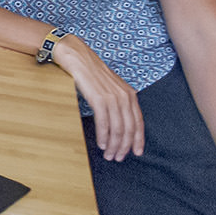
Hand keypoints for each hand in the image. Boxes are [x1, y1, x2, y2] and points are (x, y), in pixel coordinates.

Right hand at [53, 37, 143, 160]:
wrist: (77, 57)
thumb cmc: (90, 72)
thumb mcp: (110, 87)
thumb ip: (117, 101)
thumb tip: (118, 121)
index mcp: (130, 94)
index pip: (139, 122)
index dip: (138, 140)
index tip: (136, 152)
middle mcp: (125, 96)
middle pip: (129, 128)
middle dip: (124, 146)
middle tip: (117, 157)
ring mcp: (113, 97)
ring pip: (118, 128)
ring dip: (113, 145)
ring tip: (108, 154)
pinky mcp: (99, 98)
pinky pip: (104, 123)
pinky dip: (104, 136)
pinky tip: (101, 144)